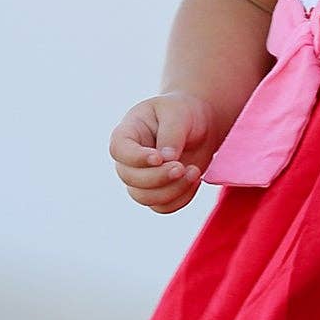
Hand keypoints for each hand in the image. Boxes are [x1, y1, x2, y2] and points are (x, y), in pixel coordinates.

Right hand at [109, 91, 225, 211]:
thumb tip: (167, 159)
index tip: (159, 157)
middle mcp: (129, 159)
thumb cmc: (184, 112)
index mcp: (128, 132)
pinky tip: (194, 180)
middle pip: (130, 178)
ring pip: (145, 197)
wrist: (201, 124)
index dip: (136, 158)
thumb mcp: (178, 113)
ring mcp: (141, 178)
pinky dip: (181, 198)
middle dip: (158, 177)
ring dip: (172, 190)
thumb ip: (171, 134)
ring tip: (194, 171)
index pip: (119, 150)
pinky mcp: (158, 192)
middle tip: (183, 166)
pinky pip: (163, 207)